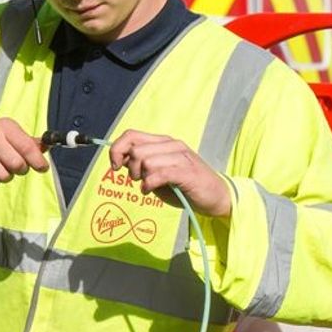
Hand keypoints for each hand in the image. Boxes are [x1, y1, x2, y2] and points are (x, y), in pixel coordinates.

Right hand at [0, 118, 48, 187]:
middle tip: (16, 166)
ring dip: (6, 176)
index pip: (27, 147)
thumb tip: (48, 146)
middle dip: (21, 170)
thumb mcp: (10, 134)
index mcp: (5, 126)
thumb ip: (29, 142)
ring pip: (4, 176)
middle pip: (17, 165)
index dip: (38, 161)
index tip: (43, 168)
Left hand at [108, 130, 230, 217]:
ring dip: (140, 178)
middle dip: (130, 168)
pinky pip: (159, 174)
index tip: (115, 165)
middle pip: (136, 149)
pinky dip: (149, 184)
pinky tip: (149, 191)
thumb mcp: (158, 174)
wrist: (216, 197)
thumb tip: (118, 160)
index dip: (117, 149)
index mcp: (163, 142)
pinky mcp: (187, 172)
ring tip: (147, 187)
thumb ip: (140, 165)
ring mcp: (181, 157)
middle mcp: (172, 144)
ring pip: (146, 161)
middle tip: (137, 180)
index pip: (131, 135)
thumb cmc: (185, 187)